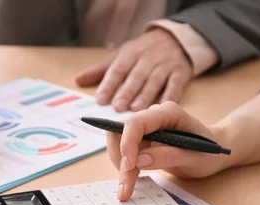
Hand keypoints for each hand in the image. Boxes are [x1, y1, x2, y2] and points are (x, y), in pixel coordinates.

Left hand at [75, 29, 192, 111]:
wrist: (176, 40)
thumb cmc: (143, 52)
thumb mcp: (122, 55)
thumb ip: (101, 70)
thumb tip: (78, 80)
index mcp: (131, 53)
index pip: (118, 69)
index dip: (109, 84)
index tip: (101, 100)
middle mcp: (148, 58)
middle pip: (136, 76)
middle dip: (126, 92)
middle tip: (117, 108)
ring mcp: (165, 65)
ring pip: (154, 81)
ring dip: (145, 96)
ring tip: (136, 110)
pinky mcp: (181, 73)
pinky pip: (175, 85)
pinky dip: (170, 95)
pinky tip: (163, 107)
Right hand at [108, 102, 235, 200]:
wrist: (213, 155)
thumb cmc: (209, 153)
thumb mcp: (194, 157)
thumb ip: (169, 156)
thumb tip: (139, 160)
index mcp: (168, 113)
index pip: (136, 122)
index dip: (128, 144)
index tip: (129, 167)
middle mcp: (152, 117)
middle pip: (121, 132)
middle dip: (120, 158)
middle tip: (125, 185)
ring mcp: (146, 129)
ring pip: (119, 144)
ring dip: (120, 167)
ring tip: (126, 189)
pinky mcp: (142, 142)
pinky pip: (125, 154)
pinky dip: (124, 170)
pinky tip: (129, 185)